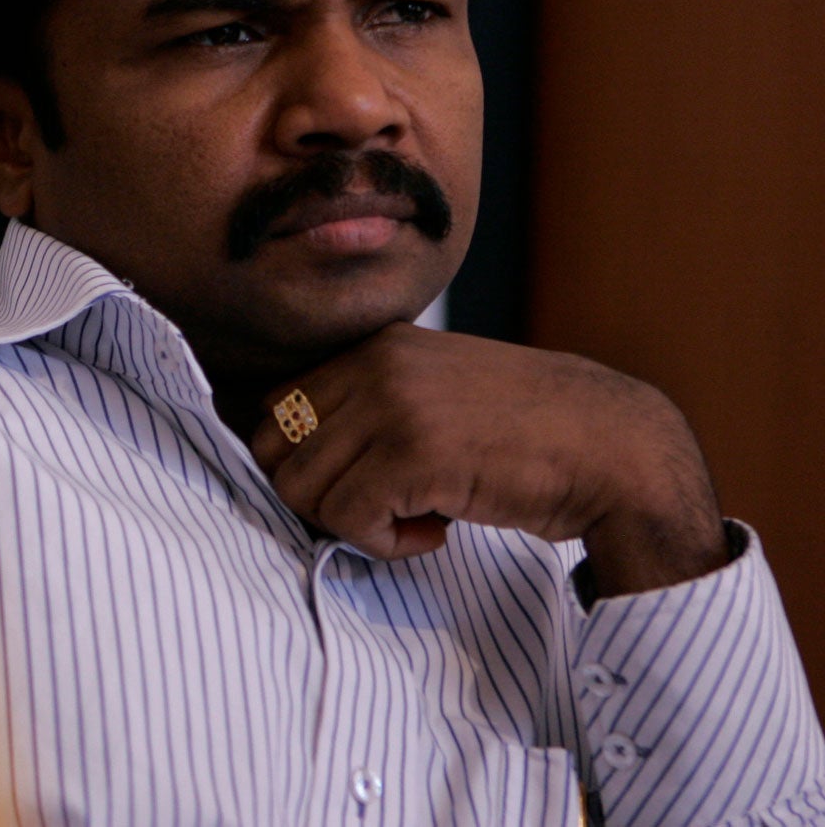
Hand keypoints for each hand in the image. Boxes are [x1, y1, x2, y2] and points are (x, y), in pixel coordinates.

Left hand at [249, 323, 729, 597]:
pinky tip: (435, 533)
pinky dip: (384, 544)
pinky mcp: (414, 453)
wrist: (616, 450)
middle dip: (314, 494)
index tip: (357, 484)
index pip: (273, 406)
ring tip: (415, 519)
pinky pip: (348, 517)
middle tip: (378, 510)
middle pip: (272, 448)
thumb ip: (369, 403)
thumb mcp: (435, 392)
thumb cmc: (526, 434)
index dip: (301, 461)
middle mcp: (374, 364)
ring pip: (299, 488)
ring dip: (352, 524)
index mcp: (374, 344)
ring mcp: (392, 405)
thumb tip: (282, 448)